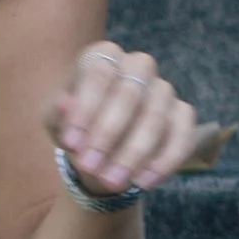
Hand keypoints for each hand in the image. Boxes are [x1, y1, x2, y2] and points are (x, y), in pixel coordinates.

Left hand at [48, 44, 199, 200]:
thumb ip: (58, 111)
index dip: (85, 109)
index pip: (98, 76)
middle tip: (89, 166)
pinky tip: (144, 182)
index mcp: (103, 55)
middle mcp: (138, 66)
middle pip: (130, 95)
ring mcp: (164, 89)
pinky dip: (164, 161)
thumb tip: (64, 104)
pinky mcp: (183, 114)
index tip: (71, 143)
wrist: (99, 143)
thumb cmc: (75, 122)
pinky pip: (182, 136)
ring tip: (112, 181)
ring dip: (134, 153)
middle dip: (108, 134)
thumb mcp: (56, 118)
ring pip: (156, 118)